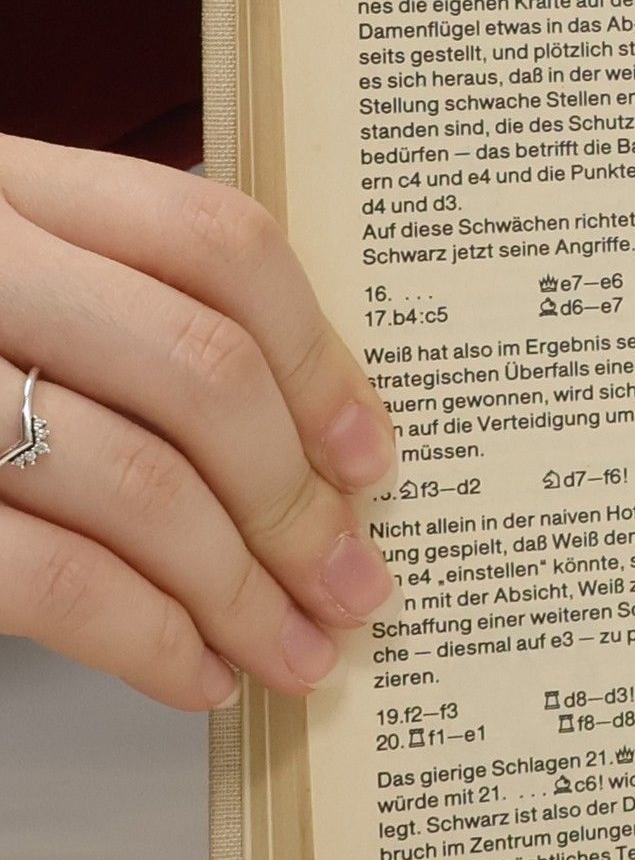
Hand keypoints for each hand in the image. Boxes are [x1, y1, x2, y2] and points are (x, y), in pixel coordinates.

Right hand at [0, 134, 396, 709]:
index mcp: (1, 183)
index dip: (321, 358)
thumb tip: (325, 440)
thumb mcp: (9, 290)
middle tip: (359, 588)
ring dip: (245, 592)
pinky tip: (199, 677)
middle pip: (200, 368)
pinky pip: (52, 580)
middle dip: (300, 502)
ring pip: (138, 481)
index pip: (214, 239)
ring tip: (301, 654)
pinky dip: (150, 641)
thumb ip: (121, 316)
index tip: (372, 458)